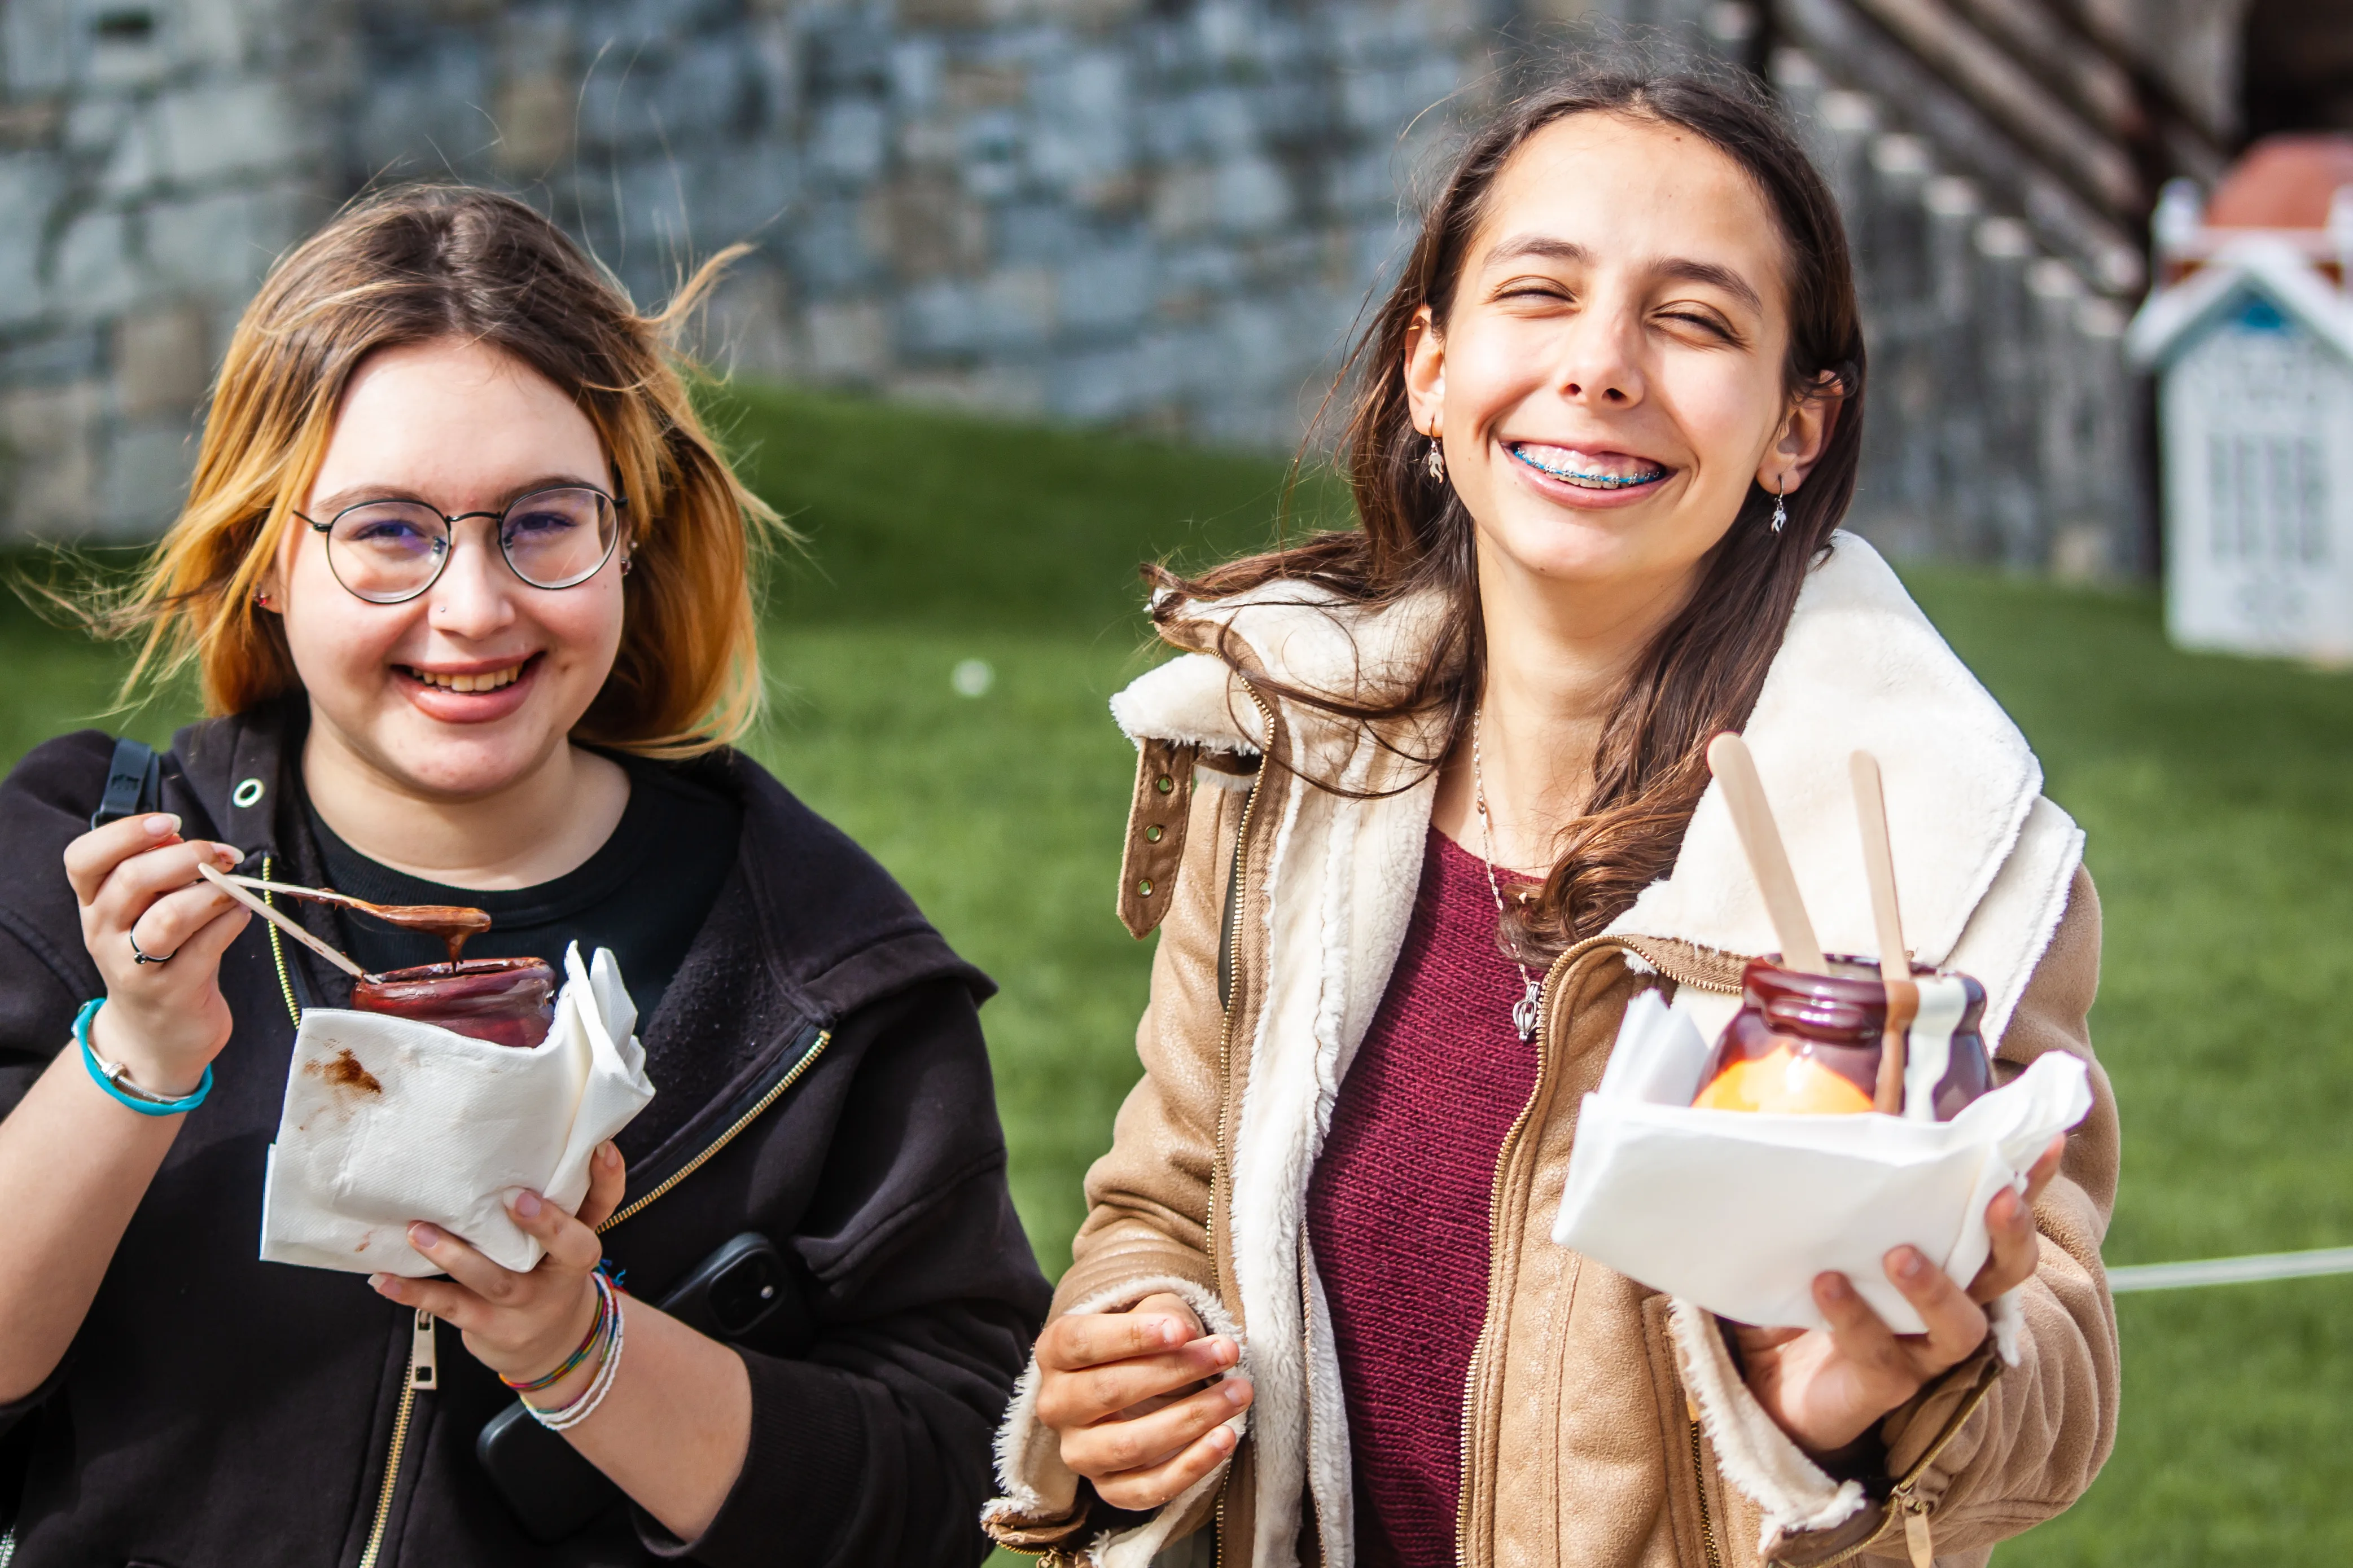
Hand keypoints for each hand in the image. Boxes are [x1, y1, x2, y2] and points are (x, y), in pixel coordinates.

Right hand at [64, 813, 248, 1096]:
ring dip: (213, 893)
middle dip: (187, 856)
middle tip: (222, 853)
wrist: (157, 1035)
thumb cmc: (158, 956)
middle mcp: (105, 934)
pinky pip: (208, 945)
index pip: (84, 859)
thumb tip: (177, 833)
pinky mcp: (174, 992)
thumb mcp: (145, 912)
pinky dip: (233, 921)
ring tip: (234, 889)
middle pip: (133, 879)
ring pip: (171, 915)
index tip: (168, 822)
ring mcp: (136, 967)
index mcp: (94, 905)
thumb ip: (157, 873)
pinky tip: (241, 914)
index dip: (124, 833)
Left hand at [371, 1141, 627, 1396]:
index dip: (608, 1178)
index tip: (599, 1147)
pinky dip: (415, 1293)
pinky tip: (384, 1279)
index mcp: (581, 1241)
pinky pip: (452, 1308)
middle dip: (545, 1224)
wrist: (549, 1347)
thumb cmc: (547, 1273)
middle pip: (568, 1249)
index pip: (604, 1207)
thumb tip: (503, 1139)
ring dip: (456, 1255)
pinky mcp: (491, 1326)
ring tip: (418, 1232)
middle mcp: (562, 1273)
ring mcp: (529, 1304)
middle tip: (515, 1197)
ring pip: (498, 1280)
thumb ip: (546, 1203)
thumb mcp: (559, 1242)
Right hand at [1034, 1292, 1250, 1509]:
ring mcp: (1079, 1452)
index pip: (1082, 1343)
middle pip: (1108, 1390)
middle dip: (1174, 1371)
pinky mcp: (1108, 1489)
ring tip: (1237, 1393)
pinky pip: (1146, 1489)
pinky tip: (1225, 1437)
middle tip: (1226, 1352)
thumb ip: (1163, 1318)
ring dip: (1191, 1418)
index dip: (1132, 1336)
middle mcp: (1057, 1405)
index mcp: (1054, 1353)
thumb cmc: (1146, 1345)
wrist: (1140, 1390)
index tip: (1184, 1330)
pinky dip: (1191, 1466)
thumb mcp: (1149, 1317)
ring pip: (1129, 1444)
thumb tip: (1186, 1335)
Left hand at [1735, 1134, 2067, 1454]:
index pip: (1998, 1219)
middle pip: (2007, 1273)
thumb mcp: (1833, 1232)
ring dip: (1935, 1288)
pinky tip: (1828, 1284)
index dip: (2030, 1184)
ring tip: (1898, 1254)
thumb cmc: (1821, 1286)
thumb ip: (1851, 1192)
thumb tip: (1841, 1123)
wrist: (1776, 1376)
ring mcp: (1925, 1349)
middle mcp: (1953, 1305)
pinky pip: (1880, 1352)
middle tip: (1998, 1198)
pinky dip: (1854, 1316)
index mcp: (1950, 1260)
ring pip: (1960, 1325)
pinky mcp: (1886, 1382)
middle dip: (2011, 1235)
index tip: (2051, 1142)